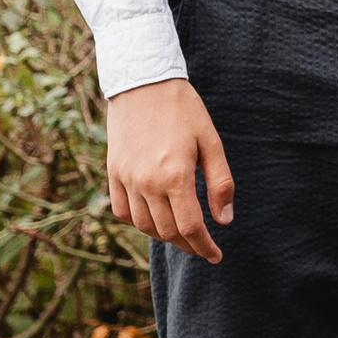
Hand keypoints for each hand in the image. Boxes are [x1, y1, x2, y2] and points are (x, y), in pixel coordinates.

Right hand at [106, 79, 234, 263]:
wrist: (143, 82)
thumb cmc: (183, 109)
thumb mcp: (211, 142)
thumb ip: (220, 183)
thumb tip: (224, 220)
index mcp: (175, 175)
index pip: (191, 227)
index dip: (205, 247)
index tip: (216, 255)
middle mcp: (147, 182)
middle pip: (167, 232)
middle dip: (188, 244)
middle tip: (202, 246)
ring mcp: (126, 179)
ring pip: (144, 225)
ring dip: (164, 236)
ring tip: (181, 234)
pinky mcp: (113, 172)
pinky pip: (122, 211)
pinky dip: (138, 222)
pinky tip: (154, 219)